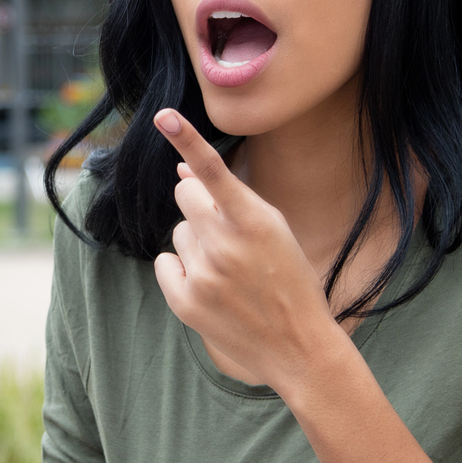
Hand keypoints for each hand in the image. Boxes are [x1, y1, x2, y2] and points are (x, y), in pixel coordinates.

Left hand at [151, 109, 333, 379]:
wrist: (298, 347)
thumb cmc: (289, 280)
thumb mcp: (274, 230)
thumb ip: (229, 199)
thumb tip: (180, 171)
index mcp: (254, 222)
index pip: (214, 172)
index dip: (187, 140)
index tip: (163, 115)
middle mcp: (224, 245)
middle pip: (185, 195)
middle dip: (199, 204)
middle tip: (226, 231)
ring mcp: (202, 275)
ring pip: (179, 232)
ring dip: (198, 242)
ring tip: (229, 270)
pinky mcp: (184, 301)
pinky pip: (166, 262)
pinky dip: (183, 270)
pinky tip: (212, 288)